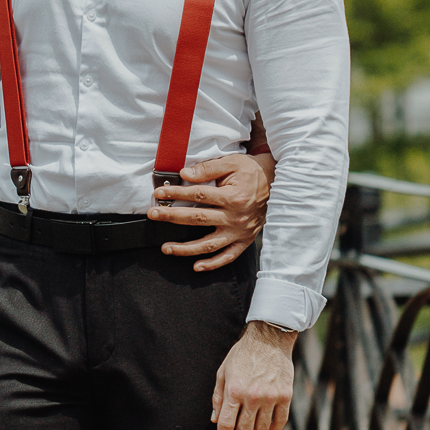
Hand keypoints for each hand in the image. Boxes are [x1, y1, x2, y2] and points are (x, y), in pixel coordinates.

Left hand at [148, 151, 275, 270]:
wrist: (276, 183)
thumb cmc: (250, 172)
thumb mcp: (232, 163)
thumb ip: (208, 168)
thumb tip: (184, 174)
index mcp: (233, 197)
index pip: (198, 195)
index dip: (176, 194)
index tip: (159, 193)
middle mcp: (236, 217)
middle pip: (198, 219)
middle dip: (172, 217)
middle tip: (153, 215)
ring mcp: (240, 232)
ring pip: (209, 244)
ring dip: (186, 249)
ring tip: (166, 248)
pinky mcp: (245, 241)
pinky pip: (228, 257)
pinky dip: (213, 264)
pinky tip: (196, 266)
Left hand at [211, 319, 295, 429]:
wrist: (269, 339)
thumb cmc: (242, 355)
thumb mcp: (223, 372)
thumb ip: (218, 397)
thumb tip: (214, 420)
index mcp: (234, 390)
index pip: (226, 424)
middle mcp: (253, 396)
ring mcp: (271, 397)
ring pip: (262, 429)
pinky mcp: (285, 396)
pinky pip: (279, 422)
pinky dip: (271, 429)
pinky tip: (265, 429)